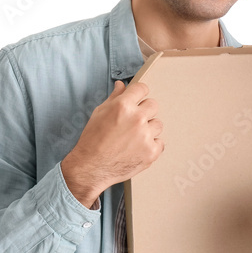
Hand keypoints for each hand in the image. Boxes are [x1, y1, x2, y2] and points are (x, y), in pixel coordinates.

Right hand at [61, 80, 163, 206]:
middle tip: (133, 122)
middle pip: (153, 105)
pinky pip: (160, 142)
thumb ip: (114, 98)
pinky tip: (138, 148)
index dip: (139, 94)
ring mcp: (145, 136)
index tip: (137, 99)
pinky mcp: (151, 152)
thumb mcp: (99, 113)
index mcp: (123, 106)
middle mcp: (137, 119)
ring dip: (148, 129)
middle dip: (144, 111)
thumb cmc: (93, 140)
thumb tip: (121, 85)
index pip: (142, 88)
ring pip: (158, 124)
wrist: (91, 167)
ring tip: (133, 137)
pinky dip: (151, 146)